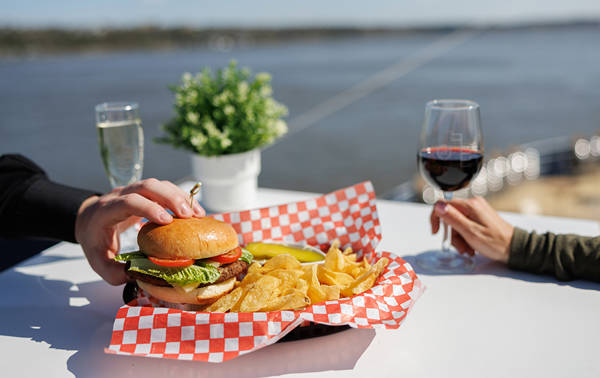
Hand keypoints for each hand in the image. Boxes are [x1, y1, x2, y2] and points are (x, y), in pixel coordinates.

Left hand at [74, 178, 204, 284]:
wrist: (88, 219)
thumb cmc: (94, 240)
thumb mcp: (97, 261)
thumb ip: (113, 271)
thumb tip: (135, 275)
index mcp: (106, 211)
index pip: (129, 202)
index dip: (149, 208)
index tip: (167, 221)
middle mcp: (120, 195)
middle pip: (147, 186)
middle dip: (170, 198)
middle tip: (189, 215)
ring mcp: (133, 190)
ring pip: (158, 185)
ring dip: (180, 196)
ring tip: (198, 214)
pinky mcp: (145, 192)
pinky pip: (164, 189)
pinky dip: (181, 197)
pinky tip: (194, 211)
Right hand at [430, 197, 513, 262]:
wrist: (514, 248)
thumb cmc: (496, 242)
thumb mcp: (470, 232)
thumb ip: (453, 218)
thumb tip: (438, 206)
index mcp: (470, 205)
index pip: (443, 204)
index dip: (436, 218)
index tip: (436, 231)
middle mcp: (473, 204)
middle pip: (450, 216)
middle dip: (452, 234)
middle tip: (460, 247)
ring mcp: (477, 210)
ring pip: (457, 222)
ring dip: (459, 238)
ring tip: (468, 250)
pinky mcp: (480, 217)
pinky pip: (465, 224)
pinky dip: (465, 236)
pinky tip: (471, 246)